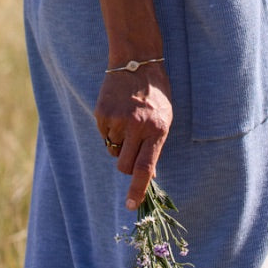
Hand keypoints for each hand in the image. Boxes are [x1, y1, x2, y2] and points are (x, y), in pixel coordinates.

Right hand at [94, 63, 172, 209]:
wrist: (136, 61)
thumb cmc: (156, 93)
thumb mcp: (165, 118)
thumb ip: (155, 144)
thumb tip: (146, 173)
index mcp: (157, 130)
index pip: (144, 168)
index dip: (137, 190)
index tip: (131, 206)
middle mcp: (137, 127)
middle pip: (124, 165)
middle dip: (126, 164)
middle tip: (131, 150)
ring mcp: (117, 120)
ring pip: (113, 150)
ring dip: (119, 143)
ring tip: (128, 120)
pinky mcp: (102, 114)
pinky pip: (104, 135)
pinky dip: (110, 130)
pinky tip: (118, 112)